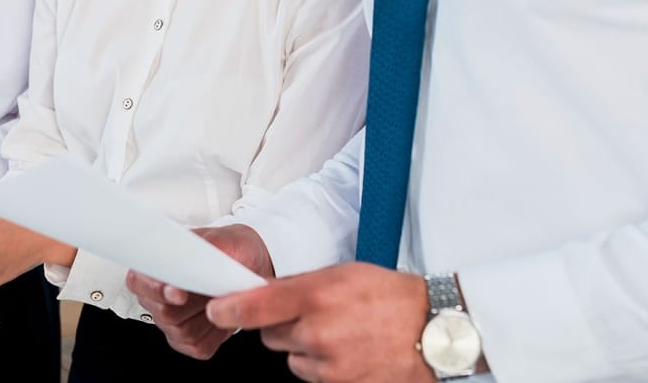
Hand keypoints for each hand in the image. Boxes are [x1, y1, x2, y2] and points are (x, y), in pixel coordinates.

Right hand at [125, 224, 273, 359]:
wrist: (251, 265)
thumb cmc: (232, 249)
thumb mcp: (222, 241)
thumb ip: (202, 251)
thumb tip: (192, 264)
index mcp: (155, 267)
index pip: (138, 281)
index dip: (156, 289)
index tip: (179, 292)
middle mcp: (157, 297)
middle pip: (164, 313)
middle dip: (194, 303)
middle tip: (212, 288)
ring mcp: (171, 322)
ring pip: (184, 332)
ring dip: (209, 316)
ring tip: (220, 298)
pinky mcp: (189, 341)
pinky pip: (200, 346)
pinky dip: (218, 333)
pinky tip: (223, 315)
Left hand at [205, 262, 431, 382]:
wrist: (432, 329)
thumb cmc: (389, 295)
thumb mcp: (341, 273)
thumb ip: (299, 285)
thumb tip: (264, 292)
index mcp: (314, 297)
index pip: (254, 307)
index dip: (228, 308)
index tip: (216, 308)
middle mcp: (317, 333)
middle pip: (270, 335)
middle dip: (281, 325)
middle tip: (310, 313)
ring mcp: (329, 365)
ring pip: (290, 357)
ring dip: (302, 347)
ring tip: (336, 331)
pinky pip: (312, 375)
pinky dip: (320, 365)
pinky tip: (345, 350)